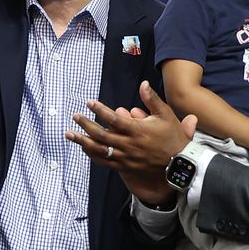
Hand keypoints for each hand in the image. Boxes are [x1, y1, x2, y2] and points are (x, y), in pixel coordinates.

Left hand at [67, 81, 193, 206]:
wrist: (180, 163)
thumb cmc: (173, 137)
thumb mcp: (166, 116)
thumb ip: (152, 100)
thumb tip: (143, 83)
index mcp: (138, 131)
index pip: (114, 119)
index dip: (100, 110)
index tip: (89, 102)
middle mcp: (129, 145)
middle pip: (102, 134)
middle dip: (86, 125)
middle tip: (75, 116)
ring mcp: (126, 157)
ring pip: (99, 149)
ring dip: (82, 141)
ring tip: (68, 134)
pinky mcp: (125, 167)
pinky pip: (104, 161)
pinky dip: (92, 154)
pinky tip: (83, 147)